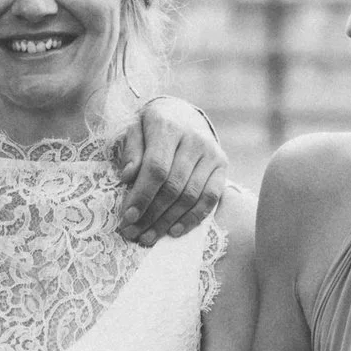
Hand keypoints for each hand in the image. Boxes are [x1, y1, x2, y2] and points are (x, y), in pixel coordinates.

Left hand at [113, 98, 226, 246]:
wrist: (183, 114)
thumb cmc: (153, 126)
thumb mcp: (135, 128)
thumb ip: (131, 151)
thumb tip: (127, 178)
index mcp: (168, 127)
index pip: (156, 168)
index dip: (142, 196)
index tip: (127, 217)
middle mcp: (194, 139)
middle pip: (173, 186)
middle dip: (151, 214)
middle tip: (134, 233)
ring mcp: (211, 153)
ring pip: (190, 196)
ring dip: (168, 221)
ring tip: (149, 237)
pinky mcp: (222, 165)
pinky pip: (210, 198)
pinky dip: (192, 218)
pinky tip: (175, 231)